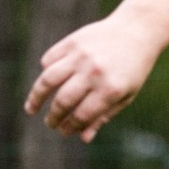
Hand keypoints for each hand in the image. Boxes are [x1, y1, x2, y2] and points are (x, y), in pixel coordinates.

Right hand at [24, 14, 165, 142]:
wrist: (137, 30)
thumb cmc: (133, 68)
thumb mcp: (126, 95)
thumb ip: (104, 116)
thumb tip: (83, 138)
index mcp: (110, 89)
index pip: (81, 115)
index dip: (69, 127)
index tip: (62, 131)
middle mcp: (94, 73)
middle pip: (62, 101)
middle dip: (53, 117)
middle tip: (50, 123)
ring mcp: (81, 56)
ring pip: (48, 80)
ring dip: (36, 97)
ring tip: (31, 109)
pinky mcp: (72, 41)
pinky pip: (49, 60)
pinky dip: (45, 72)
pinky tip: (45, 83)